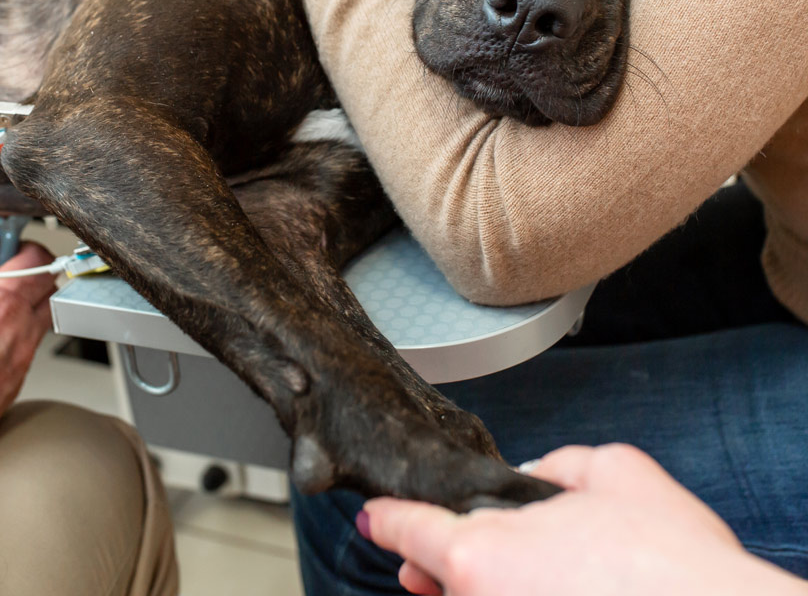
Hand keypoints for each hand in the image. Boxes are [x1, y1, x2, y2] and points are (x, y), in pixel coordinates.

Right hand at [0, 224, 54, 476]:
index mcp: (2, 304)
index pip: (38, 258)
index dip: (22, 245)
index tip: (5, 244)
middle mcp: (21, 333)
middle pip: (47, 289)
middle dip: (29, 274)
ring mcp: (20, 364)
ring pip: (38, 322)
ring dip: (21, 309)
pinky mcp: (12, 390)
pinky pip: (24, 353)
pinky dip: (11, 340)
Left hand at [362, 444, 806, 595]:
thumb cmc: (672, 563)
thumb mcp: (617, 471)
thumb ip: (559, 465)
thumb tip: (536, 475)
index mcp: (483, 552)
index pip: (411, 531)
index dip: (390, 519)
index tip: (376, 516)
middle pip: (442, 577)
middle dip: (442, 564)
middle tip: (453, 557)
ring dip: (484, 586)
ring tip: (528, 573)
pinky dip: (515, 593)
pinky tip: (553, 585)